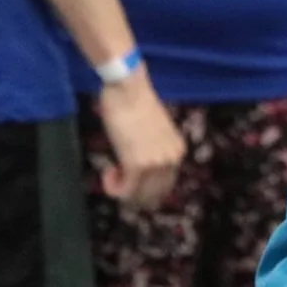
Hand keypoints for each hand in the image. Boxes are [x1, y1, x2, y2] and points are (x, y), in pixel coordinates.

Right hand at [95, 70, 183, 206]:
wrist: (128, 89)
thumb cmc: (136, 104)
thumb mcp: (153, 132)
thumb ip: (152, 151)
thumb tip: (139, 170)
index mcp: (178, 151)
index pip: (164, 186)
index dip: (143, 187)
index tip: (127, 175)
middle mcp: (171, 160)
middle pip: (154, 196)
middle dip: (133, 193)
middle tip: (117, 179)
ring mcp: (156, 164)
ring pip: (139, 197)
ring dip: (121, 191)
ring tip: (111, 172)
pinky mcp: (137, 165)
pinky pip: (125, 191)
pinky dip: (112, 188)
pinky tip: (108, 172)